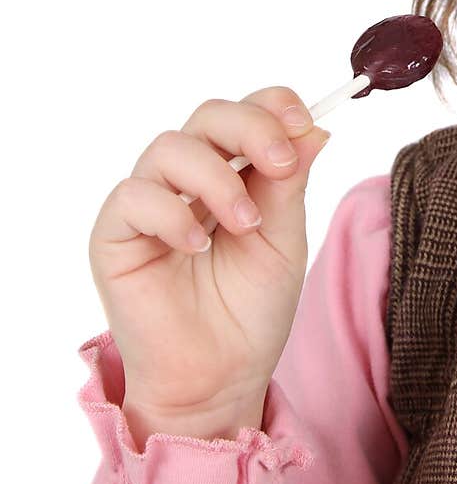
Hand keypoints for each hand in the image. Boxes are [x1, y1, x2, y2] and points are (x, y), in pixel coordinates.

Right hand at [88, 87, 330, 431]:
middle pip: (208, 116)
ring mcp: (148, 203)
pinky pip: (133, 197)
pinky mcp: (114, 234)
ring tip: (244, 224)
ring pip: (170, 148)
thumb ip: (289, 184)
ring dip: (216, 178)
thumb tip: (314, 128)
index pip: (245, 113)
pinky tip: (196, 245)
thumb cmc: (250, 311)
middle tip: (280, 165)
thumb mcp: (283, 241)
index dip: (273, 106)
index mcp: (232, 172)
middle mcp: (187, 179)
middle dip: (250, 129)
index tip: (304, 123)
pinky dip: (171, 214)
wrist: (220, 377)